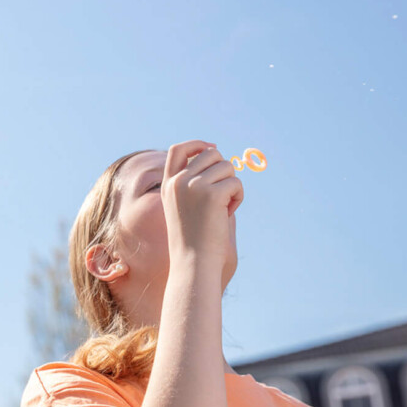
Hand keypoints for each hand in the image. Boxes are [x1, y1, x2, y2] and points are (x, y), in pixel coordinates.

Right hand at [161, 140, 243, 263]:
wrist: (193, 262)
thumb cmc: (193, 240)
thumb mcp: (185, 207)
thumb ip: (195, 183)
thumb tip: (215, 157)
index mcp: (168, 184)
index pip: (178, 149)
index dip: (197, 144)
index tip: (213, 148)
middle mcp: (178, 181)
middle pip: (211, 154)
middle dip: (224, 170)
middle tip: (223, 193)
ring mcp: (193, 186)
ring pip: (227, 167)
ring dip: (232, 185)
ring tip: (224, 208)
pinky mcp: (211, 194)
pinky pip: (236, 183)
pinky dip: (238, 197)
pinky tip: (228, 213)